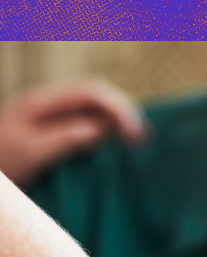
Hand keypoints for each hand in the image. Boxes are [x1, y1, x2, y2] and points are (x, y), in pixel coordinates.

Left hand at [0, 80, 144, 185]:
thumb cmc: (1, 165)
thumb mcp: (29, 152)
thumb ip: (64, 138)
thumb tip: (100, 130)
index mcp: (42, 102)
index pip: (91, 92)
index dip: (119, 108)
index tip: (135, 134)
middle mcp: (50, 106)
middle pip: (98, 98)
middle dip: (124, 114)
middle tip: (142, 141)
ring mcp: (53, 120)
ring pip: (96, 112)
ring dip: (118, 124)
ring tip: (136, 145)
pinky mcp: (56, 136)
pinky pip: (89, 128)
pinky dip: (107, 136)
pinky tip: (117, 151)